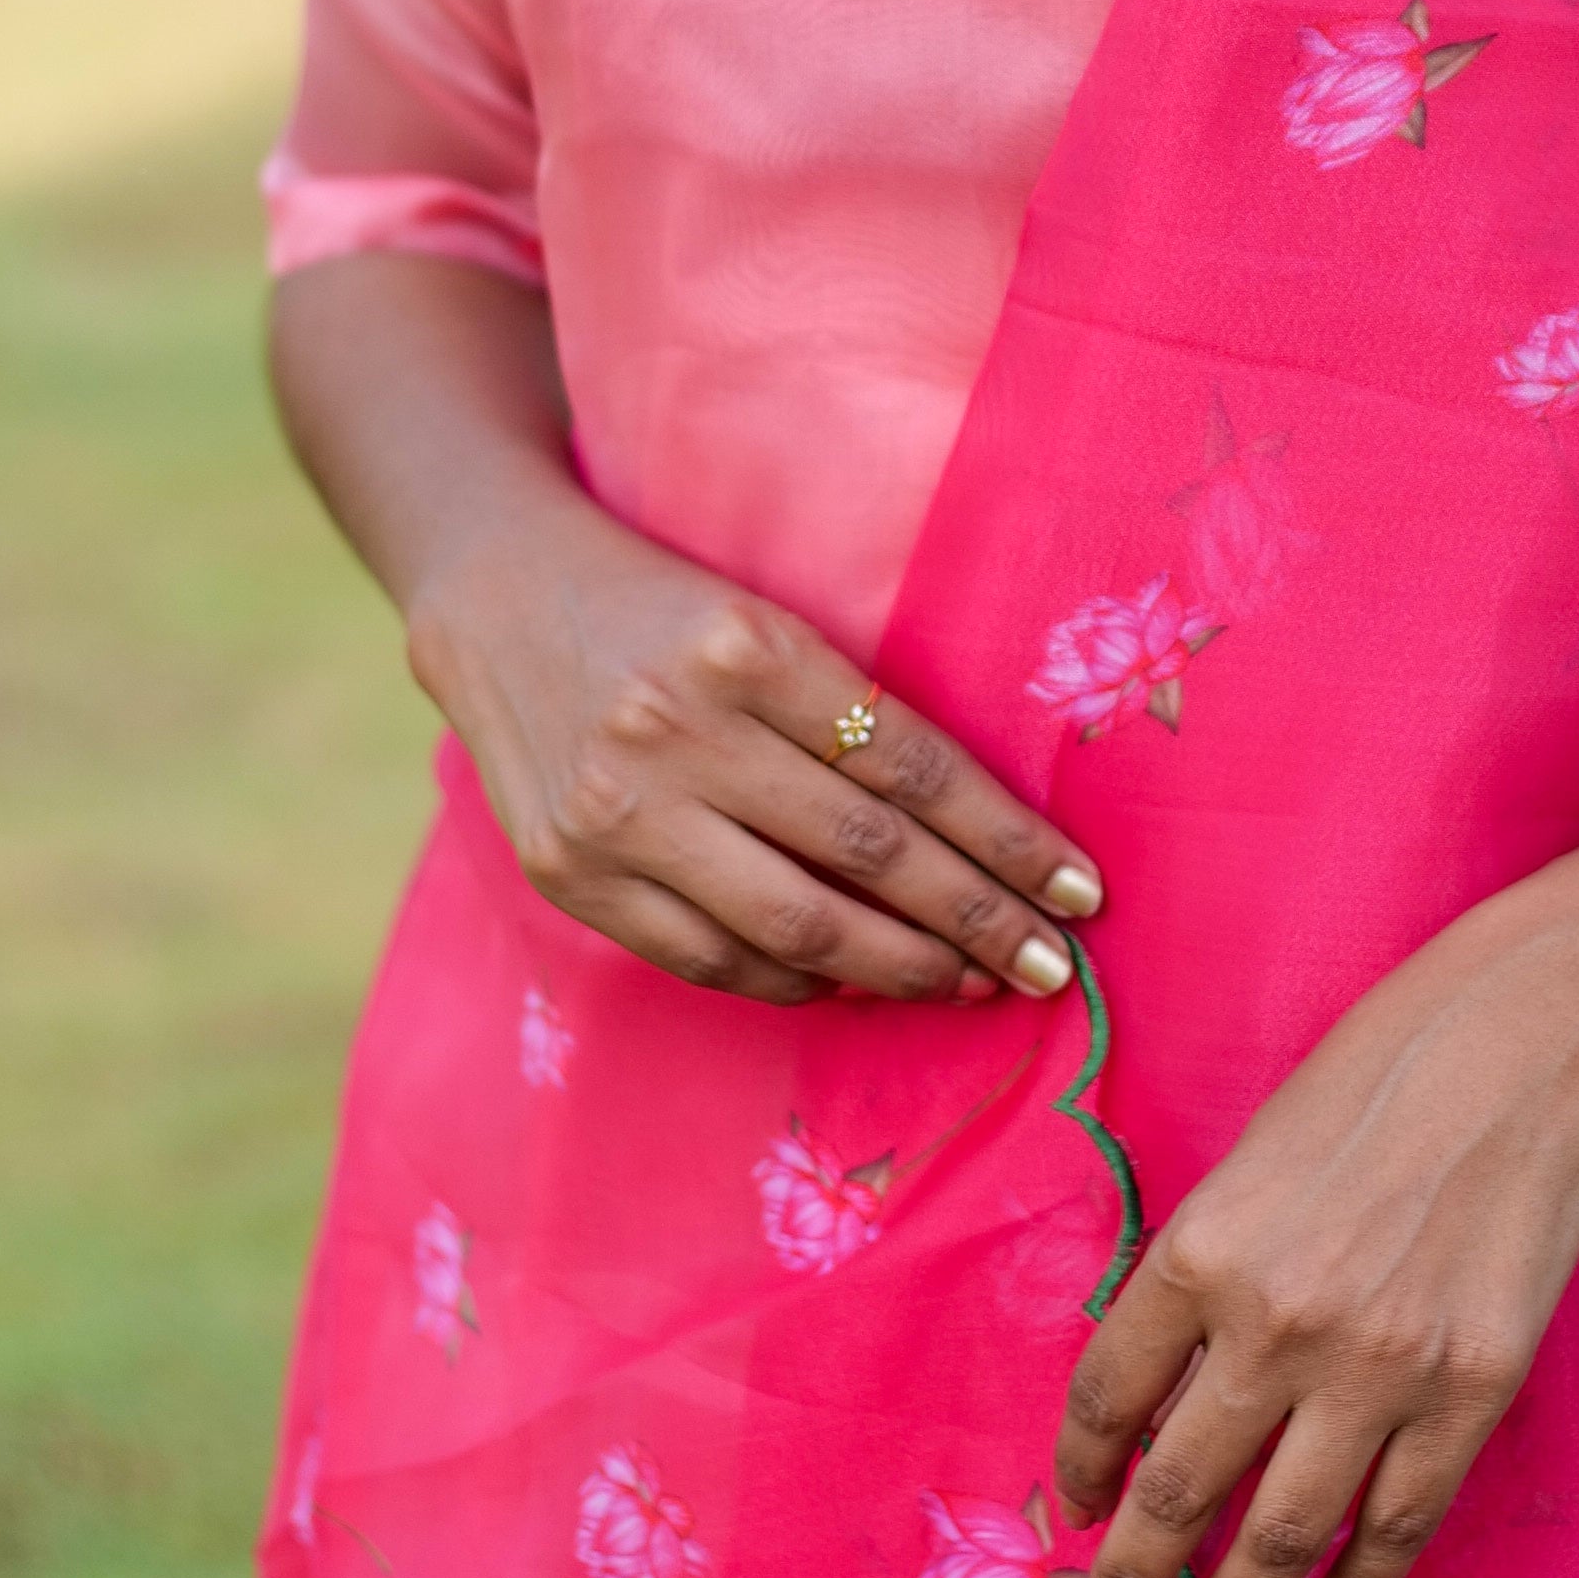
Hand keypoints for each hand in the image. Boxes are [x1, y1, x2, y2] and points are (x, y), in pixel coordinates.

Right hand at [410, 500, 1103, 1012]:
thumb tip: (976, 845)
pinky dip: (795, 979)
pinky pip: (711, 960)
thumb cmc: (668, 607)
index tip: (1081, 891)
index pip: (914, 766)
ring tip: (971, 982)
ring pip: (795, 927)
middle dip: (977, 921)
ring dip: (902, 969)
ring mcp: (616, 812)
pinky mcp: (570, 873)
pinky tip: (852, 979)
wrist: (497, 596)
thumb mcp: (765, 622)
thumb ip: (854, 713)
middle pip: (867, 855)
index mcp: (749, 648)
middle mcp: (679, 731)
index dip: (1008, 840)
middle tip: (1050, 965)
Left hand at [1053, 823, 1578, 1577]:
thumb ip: (1204, 1279)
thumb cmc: (1379, 1079)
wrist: (1531, 1048)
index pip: (1107, 1400)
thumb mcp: (1250, 1162)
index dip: (1082, 1476)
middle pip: (1179, 1494)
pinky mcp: (1471, 1394)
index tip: (1077, 1516)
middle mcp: (1276, 1323)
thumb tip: (1165, 1401)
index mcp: (1200, 1250)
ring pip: (1283, 1535)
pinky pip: (1396, 1526)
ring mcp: (1379, 1368)